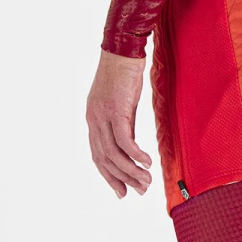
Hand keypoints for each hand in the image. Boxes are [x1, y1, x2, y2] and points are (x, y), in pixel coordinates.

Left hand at [86, 49, 152, 197]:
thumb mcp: (124, 105)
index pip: (97, 156)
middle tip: (140, 191)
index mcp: (93, 119)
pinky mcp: (116, 110)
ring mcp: (103, 115)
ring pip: (114, 153)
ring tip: (146, 182)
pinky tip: (147, 163)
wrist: (123, 50)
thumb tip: (132, 148)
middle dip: (122, 178)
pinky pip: (124, 141)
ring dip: (131, 171)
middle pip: (105, 159)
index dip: (109, 176)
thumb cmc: (125, 74)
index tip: (122, 191)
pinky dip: (136, 155)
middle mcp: (94, 120)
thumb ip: (125, 126)